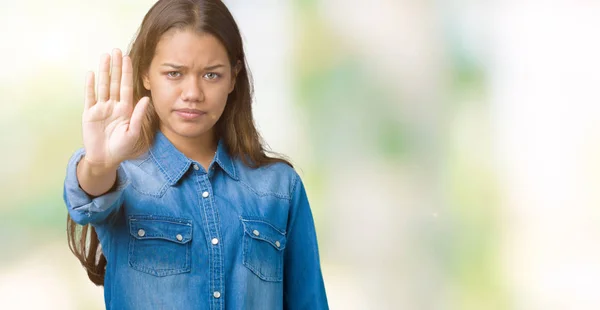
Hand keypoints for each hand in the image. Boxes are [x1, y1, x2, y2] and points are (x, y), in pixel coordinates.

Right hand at [82, 49, 149, 167]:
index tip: (128, 58)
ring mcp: (101, 108)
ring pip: (102, 86)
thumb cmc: (122, 148)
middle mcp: (113, 105)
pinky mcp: (89, 113)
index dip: (127, 72)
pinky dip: (90, 85)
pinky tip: (91, 73)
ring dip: (103, 71)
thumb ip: (139, 115)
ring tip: (105, 56)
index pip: (126, 87)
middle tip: (116, 50)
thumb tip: (146, 98)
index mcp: (126, 109)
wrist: (105, 158)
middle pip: (114, 82)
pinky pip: (89, 96)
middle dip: (115, 67)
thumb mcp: (133, 132)